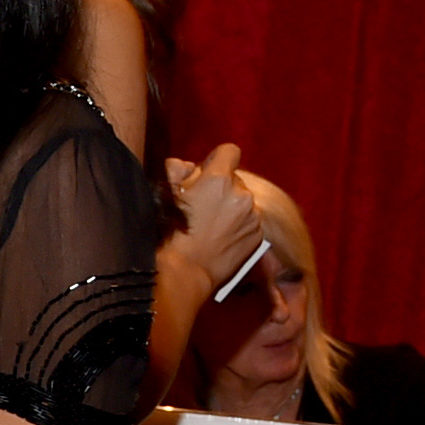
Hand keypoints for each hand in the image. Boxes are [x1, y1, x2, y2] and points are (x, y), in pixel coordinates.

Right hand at [163, 142, 259, 290]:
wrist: (185, 273)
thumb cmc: (169, 234)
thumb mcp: (166, 197)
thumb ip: (177, 172)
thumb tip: (186, 165)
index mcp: (218, 180)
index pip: (229, 151)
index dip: (216, 159)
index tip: (206, 173)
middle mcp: (241, 193)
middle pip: (235, 178)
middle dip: (221, 188)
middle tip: (201, 206)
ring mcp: (253, 215)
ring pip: (243, 200)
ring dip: (230, 207)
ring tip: (210, 226)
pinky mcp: (258, 234)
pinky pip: (249, 220)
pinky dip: (237, 225)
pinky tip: (220, 237)